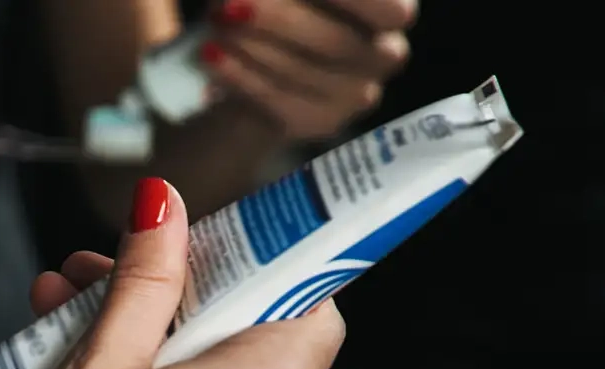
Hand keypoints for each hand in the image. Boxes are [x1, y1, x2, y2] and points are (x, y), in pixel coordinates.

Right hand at [0, 179, 344, 368]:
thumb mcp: (88, 367)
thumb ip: (142, 284)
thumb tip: (165, 215)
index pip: (308, 297)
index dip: (260, 257)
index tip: (209, 236)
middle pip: (255, 345)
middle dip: (179, 305)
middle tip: (106, 280)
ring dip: (156, 358)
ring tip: (69, 338)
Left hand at [200, 0, 413, 139]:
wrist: (254, 60)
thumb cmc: (275, 5)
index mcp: (391, 8)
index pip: (387, 8)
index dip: (347, 0)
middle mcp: (387, 50)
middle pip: (337, 41)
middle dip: (278, 21)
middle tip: (228, 6)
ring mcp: (361, 91)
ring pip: (308, 73)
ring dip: (253, 49)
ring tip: (216, 28)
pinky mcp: (327, 121)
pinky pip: (285, 104)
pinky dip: (243, 77)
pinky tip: (213, 58)